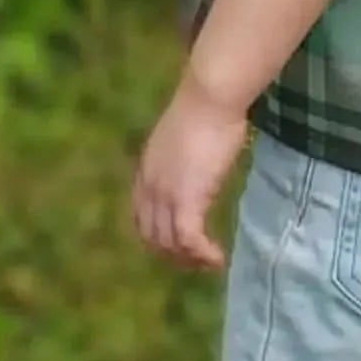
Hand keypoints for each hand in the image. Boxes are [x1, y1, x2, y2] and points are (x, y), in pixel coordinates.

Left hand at [132, 74, 246, 270]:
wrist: (209, 98)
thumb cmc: (205, 108)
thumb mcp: (184, 137)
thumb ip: (183, 157)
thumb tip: (197, 163)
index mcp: (146, 171)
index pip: (142, 217)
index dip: (158, 236)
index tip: (178, 244)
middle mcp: (149, 187)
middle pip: (152, 236)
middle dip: (173, 254)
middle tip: (197, 261)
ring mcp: (166, 195)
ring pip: (169, 243)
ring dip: (189, 259)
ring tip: (210, 263)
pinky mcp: (187, 199)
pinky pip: (189, 240)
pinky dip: (202, 254)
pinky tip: (218, 258)